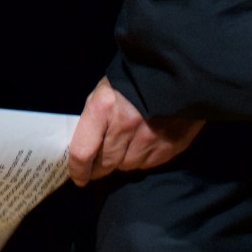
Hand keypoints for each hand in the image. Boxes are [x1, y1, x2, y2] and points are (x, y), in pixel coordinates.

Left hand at [68, 78, 203, 184]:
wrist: (174, 74)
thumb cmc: (132, 80)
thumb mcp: (105, 90)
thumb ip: (94, 119)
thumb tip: (84, 148)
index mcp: (104, 107)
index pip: (83, 152)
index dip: (78, 170)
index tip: (78, 177)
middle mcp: (124, 126)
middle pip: (105, 163)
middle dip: (99, 167)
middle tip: (99, 163)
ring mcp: (147, 139)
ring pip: (126, 166)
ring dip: (122, 161)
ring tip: (126, 145)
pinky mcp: (166, 148)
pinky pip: (146, 165)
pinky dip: (140, 158)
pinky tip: (143, 143)